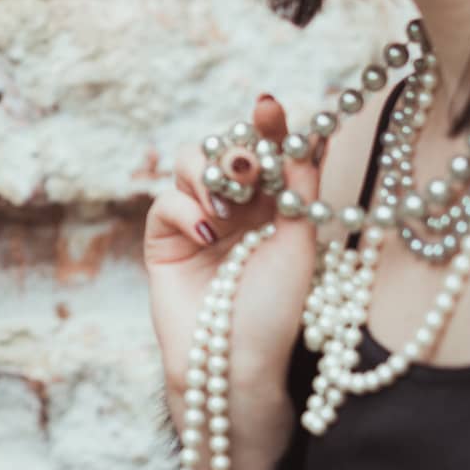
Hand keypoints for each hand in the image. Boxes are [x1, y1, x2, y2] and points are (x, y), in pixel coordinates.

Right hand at [144, 95, 325, 395]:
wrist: (236, 362)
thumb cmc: (276, 311)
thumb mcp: (301, 244)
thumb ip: (300, 189)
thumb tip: (306, 137)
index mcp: (271, 205)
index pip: (265, 151)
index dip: (265, 125)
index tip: (269, 106)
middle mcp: (234, 206)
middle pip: (222, 148)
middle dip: (235, 150)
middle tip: (249, 169)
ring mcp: (195, 219)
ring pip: (188, 163)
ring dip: (209, 174)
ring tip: (228, 207)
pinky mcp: (163, 238)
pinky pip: (165, 201)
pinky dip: (185, 209)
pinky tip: (207, 233)